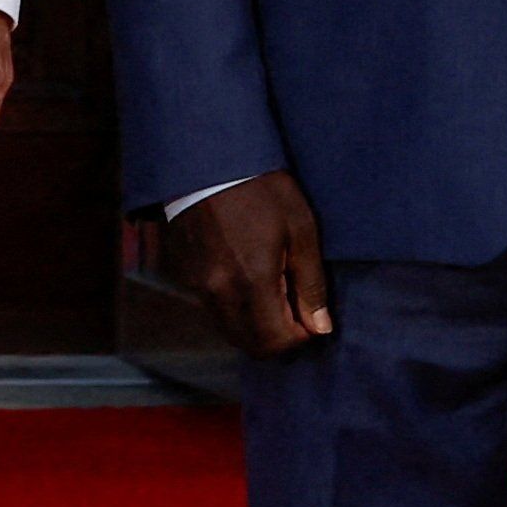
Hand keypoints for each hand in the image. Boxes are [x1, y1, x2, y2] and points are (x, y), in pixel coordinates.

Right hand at [167, 171, 333, 356]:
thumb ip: (311, 284)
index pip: (276, 342)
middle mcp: (220, 291)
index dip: (300, 336)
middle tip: (294, 309)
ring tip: (273, 292)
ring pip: (230, 331)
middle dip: (277, 337)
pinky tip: (248, 279)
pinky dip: (235, 310)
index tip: (310, 315)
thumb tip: (320, 327)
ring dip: (255, 326)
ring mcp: (198, 286)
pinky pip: (214, 311)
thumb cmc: (262, 189)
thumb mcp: (301, 229)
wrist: (209, 161)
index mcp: (252, 281)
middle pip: (250, 345)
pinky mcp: (187, 276)